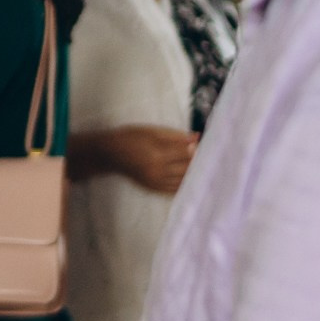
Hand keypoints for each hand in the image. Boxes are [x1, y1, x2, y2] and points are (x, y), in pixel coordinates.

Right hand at [72, 125, 196, 193]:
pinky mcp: (153, 188)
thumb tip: (196, 138)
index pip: (186, 154)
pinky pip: (174, 189)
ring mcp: (155, 182)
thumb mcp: (151, 131)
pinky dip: (184, 184)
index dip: (198, 149)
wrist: (110, 154)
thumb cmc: (130, 137)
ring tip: (204, 168)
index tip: (207, 145)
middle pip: (187, 168)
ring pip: (182, 180)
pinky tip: (191, 179)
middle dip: (198, 162)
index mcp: (158, 154)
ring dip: (194, 174)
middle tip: (209, 157)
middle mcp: (158, 171)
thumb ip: (175, 136)